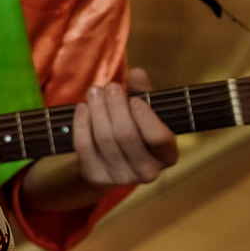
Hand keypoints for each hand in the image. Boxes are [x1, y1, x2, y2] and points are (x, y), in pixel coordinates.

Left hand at [22, 68, 177, 209]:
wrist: (109, 161)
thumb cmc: (134, 129)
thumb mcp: (143, 112)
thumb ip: (143, 92)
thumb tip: (137, 73)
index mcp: (168, 156)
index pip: (158, 138)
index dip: (145, 117)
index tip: (134, 99)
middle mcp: (148, 172)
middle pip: (127, 135)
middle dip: (115, 106)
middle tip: (109, 86)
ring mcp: (121, 177)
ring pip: (105, 139)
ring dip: (97, 110)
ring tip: (94, 91)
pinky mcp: (96, 176)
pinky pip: (84, 146)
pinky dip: (81, 123)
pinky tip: (82, 107)